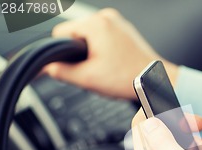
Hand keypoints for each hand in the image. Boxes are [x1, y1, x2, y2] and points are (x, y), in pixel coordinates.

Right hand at [44, 8, 178, 99]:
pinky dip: (104, 51)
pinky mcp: (125, 30)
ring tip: (107, 67)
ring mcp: (118, 23)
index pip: (61, 33)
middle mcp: (107, 18)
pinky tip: (113, 63)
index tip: (75, 65)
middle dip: (80, 53)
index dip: (63, 53)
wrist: (153, 81)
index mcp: (97, 24)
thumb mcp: (88, 78)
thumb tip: (48, 68)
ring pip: (90, 37)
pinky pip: (104, 38)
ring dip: (92, 53)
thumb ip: (61, 72)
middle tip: (95, 69)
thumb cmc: (128, 78)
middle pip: (76, 34)